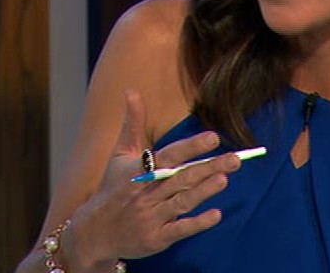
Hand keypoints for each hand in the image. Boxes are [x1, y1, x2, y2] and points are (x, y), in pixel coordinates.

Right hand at [66, 90, 241, 265]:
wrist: (94, 232)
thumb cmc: (112, 187)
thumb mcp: (119, 154)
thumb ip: (132, 123)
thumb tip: (132, 90)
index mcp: (140, 171)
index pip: (169, 156)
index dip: (190, 147)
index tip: (213, 137)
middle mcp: (147, 193)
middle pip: (182, 178)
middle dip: (208, 167)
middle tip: (235, 159)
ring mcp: (152, 216)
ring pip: (182, 201)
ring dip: (204, 191)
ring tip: (225, 179)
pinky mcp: (157, 238)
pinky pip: (180, 229)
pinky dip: (197, 223)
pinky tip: (216, 215)